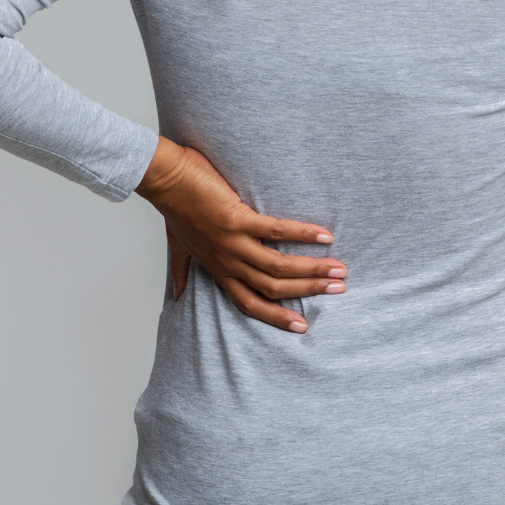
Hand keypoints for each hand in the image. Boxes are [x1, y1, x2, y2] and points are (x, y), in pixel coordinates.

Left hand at [137, 137, 346, 333]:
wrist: (165, 179)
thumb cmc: (174, 207)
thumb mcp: (178, 246)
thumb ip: (182, 270)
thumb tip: (177, 295)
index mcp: (218, 270)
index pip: (250, 303)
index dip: (277, 316)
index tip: (302, 325)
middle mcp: (227, 262)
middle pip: (273, 287)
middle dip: (308, 291)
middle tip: (339, 290)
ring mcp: (233, 243)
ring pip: (278, 266)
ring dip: (312, 269)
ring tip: (339, 270)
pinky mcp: (237, 219)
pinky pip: (276, 231)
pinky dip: (302, 234)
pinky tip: (324, 235)